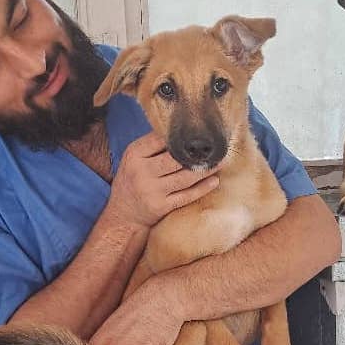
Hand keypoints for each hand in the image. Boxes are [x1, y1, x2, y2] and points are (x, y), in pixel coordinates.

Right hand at [105, 132, 219, 228]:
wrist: (122, 214)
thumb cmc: (132, 180)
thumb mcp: (134, 159)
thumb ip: (153, 146)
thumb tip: (183, 130)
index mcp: (135, 154)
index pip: (162, 139)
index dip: (182, 136)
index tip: (200, 132)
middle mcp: (142, 171)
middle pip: (176, 158)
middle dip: (198, 153)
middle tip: (218, 147)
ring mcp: (152, 191)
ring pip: (185, 177)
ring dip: (206, 169)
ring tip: (222, 161)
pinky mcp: (161, 207)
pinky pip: (187, 195)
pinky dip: (203, 188)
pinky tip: (214, 180)